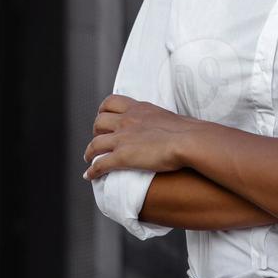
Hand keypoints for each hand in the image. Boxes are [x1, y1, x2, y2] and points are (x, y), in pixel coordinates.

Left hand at [82, 94, 199, 180]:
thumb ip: (158, 120)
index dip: (103, 110)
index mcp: (138, 108)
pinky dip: (92, 171)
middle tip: (99, 139)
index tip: (103, 117)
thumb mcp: (168, 117)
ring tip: (89, 158)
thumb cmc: (187, 131)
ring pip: (95, 143)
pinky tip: (89, 176)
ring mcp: (123, 138)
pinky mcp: (122, 157)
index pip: (111, 102)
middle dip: (96, 131)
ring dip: (89, 151)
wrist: (189, 140)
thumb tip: (166, 129)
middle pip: (99, 121)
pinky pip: (100, 164)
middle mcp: (127, 120)